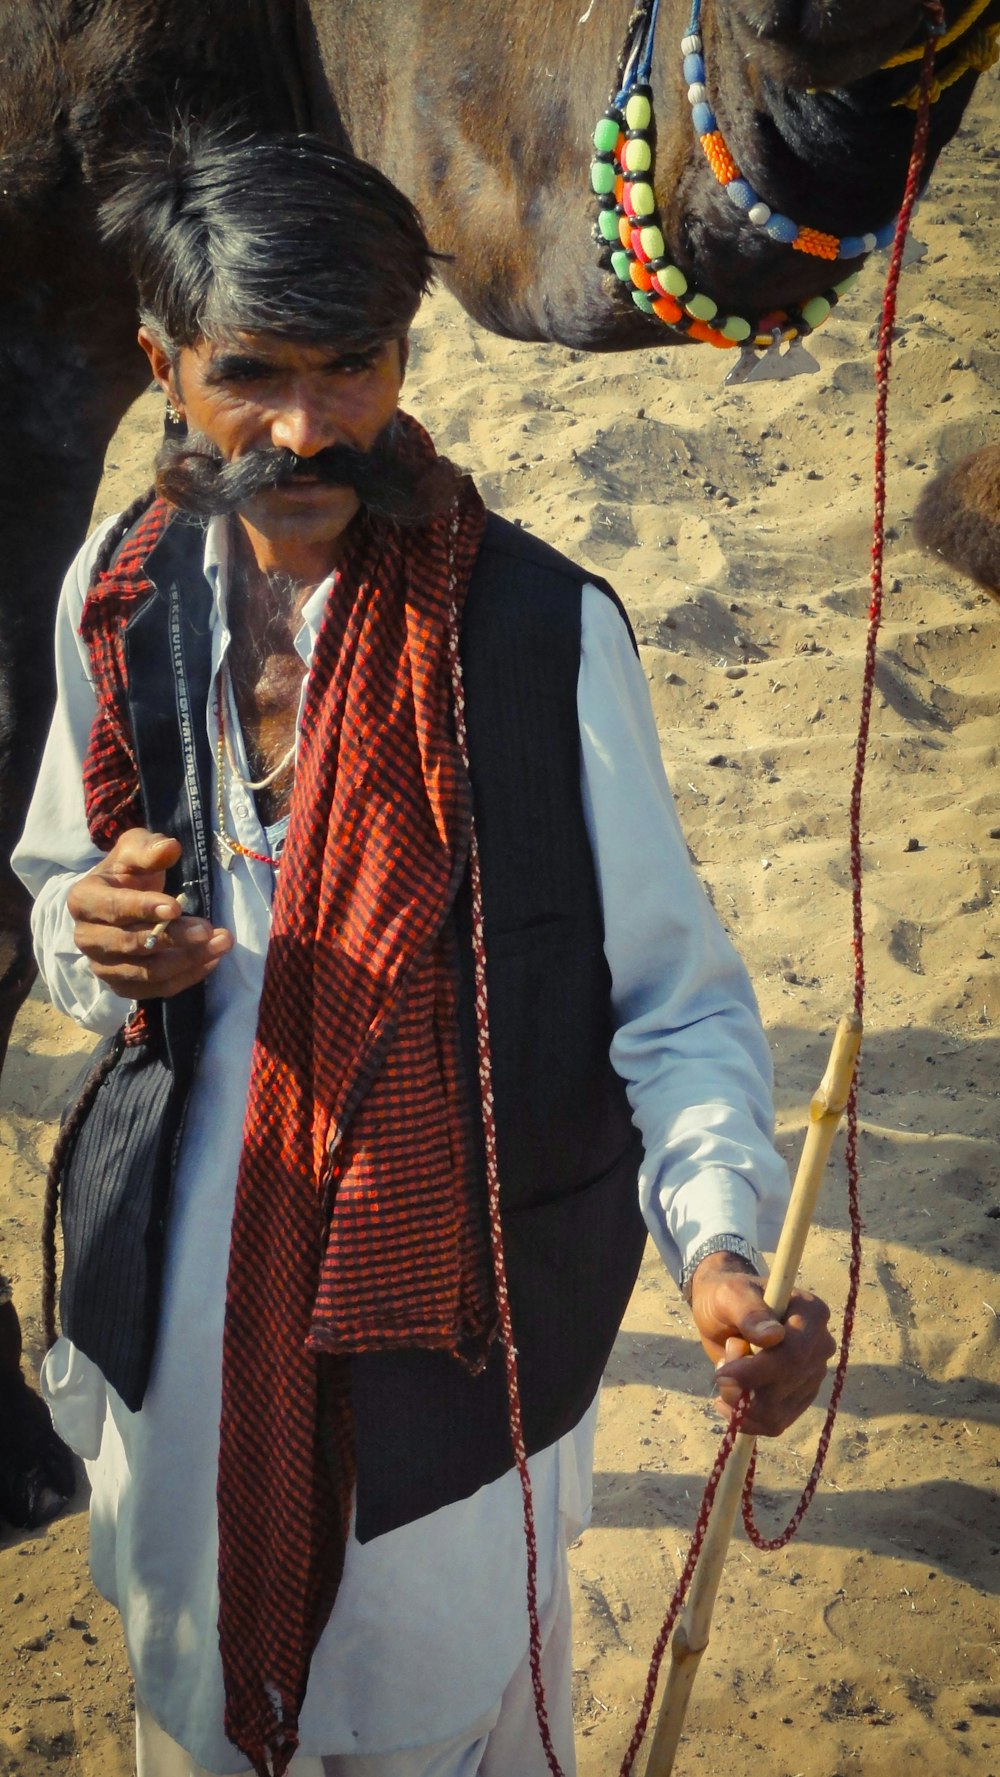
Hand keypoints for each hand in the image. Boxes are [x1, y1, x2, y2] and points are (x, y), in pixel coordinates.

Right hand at [67, 828, 232, 998]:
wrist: (121, 900)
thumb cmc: (128, 873)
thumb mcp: (135, 849)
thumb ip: (148, 848)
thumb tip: (169, 848)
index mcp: (84, 900)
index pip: (112, 908)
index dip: (143, 908)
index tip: (176, 906)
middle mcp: (86, 938)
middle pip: (130, 945)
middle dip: (173, 938)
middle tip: (208, 929)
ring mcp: (103, 966)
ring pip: (146, 973)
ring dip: (187, 960)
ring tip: (221, 943)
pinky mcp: (122, 986)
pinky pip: (156, 990)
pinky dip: (186, 978)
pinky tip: (212, 960)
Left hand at [688, 1253, 834, 1438]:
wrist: (722, 1315)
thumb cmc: (728, 1298)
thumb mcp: (730, 1295)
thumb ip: (750, 1312)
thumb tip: (774, 1336)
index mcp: (812, 1314)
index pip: (794, 1355)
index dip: (757, 1371)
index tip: (721, 1373)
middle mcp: (820, 1346)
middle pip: (786, 1385)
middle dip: (744, 1386)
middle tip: (719, 1370)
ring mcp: (812, 1375)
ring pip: (779, 1410)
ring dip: (742, 1402)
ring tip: (726, 1375)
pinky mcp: (799, 1398)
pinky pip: (777, 1424)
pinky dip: (747, 1420)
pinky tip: (728, 1403)